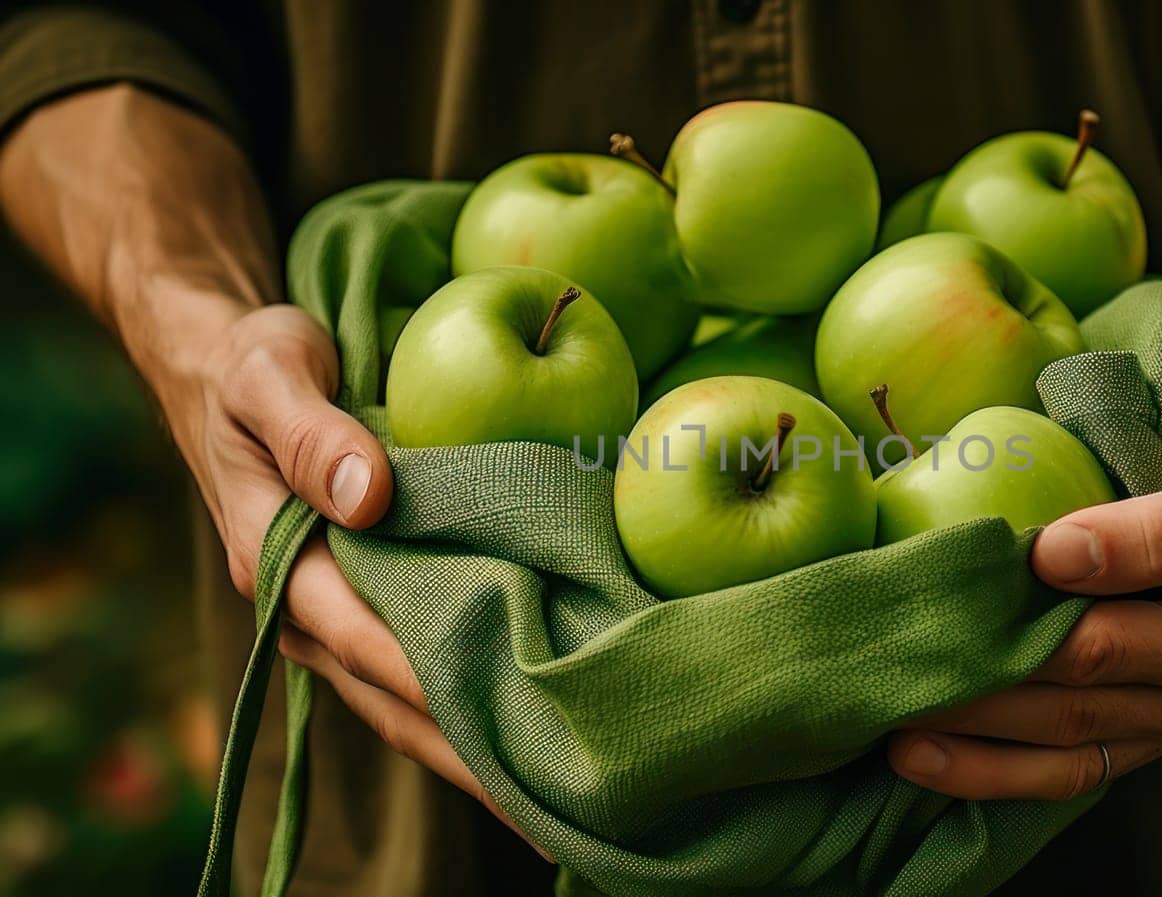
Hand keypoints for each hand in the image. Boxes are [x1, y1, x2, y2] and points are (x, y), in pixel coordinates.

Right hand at [162, 301, 535, 845]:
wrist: (224, 367)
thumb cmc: (254, 364)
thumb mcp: (272, 373)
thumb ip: (313, 435)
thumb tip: (369, 497)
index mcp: (276, 561)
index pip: (362, 636)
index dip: (430, 680)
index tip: (504, 721)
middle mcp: (301, 608)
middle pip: (394, 696)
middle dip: (469, 751)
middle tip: (558, 791)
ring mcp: (332, 615)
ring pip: (407, 700)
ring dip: (474, 747)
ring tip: (557, 793)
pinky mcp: (363, 605)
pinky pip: (416, 669)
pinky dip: (467, 704)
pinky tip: (528, 730)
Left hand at [887, 392, 1161, 799]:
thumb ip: (1159, 528)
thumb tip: (1055, 558)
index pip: (1094, 650)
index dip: (1007, 637)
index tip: (929, 614)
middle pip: (1065, 708)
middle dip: (971, 700)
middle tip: (879, 679)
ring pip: (1060, 753)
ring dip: (972, 752)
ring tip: (887, 736)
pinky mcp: (1151, 725)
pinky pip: (1070, 763)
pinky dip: (999, 768)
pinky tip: (930, 760)